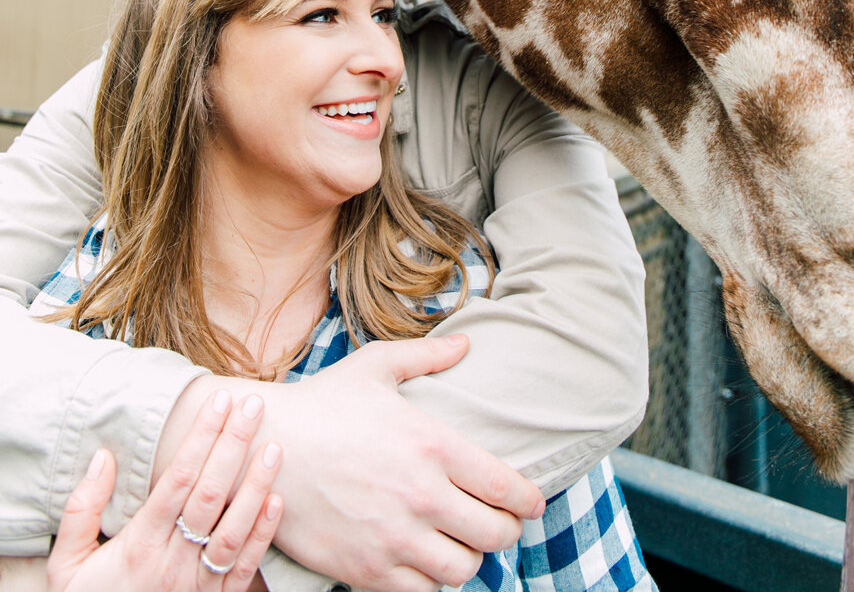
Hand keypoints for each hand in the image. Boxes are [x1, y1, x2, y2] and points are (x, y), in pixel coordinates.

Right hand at [48, 391, 282, 591]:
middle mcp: (171, 563)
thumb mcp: (67, 563)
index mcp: (139, 544)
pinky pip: (243, 569)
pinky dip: (263, 535)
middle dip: (233, 445)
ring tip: (274, 448)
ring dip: (255, 486)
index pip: (178, 479)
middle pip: (209, 495)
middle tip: (253, 406)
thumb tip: (103, 458)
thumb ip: (81, 510)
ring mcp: (196, 586)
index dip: (201, 437)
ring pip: (233, 531)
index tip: (219, 402)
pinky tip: (277, 502)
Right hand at [158, 334, 543, 591]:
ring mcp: (395, 538)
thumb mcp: (375, 366)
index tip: (531, 503)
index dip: (528, 500)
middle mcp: (422, 495)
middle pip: (495, 534)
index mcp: (432, 444)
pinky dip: (430, 581)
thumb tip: (466, 345)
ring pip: (462, 570)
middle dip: (504, 530)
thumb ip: (427, 357)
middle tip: (498, 523)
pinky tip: (425, 560)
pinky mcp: (368, 570)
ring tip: (460, 542)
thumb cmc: (322, 402)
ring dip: (468, 558)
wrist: (263, 448)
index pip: (505, 487)